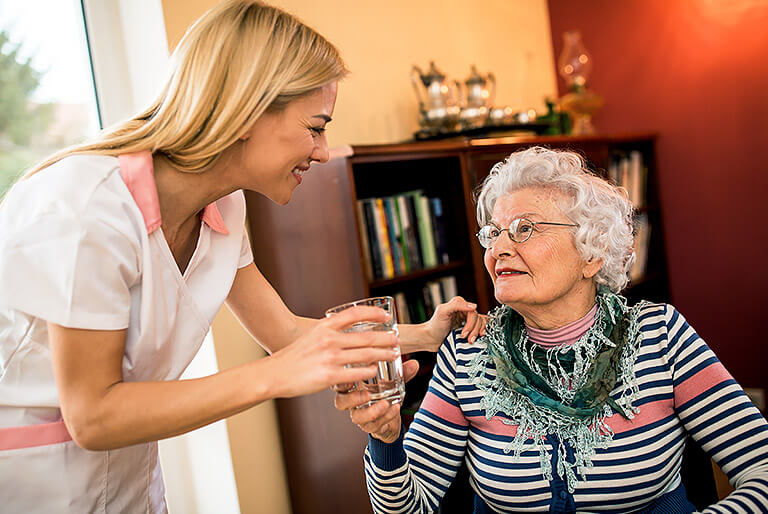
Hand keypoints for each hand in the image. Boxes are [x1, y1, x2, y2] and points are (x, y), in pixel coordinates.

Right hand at [264, 306, 398, 397]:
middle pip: (367, 336)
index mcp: (325, 327)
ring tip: (394, 355)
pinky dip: (370, 371)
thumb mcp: (312, 335)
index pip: (355, 313)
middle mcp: (329, 339)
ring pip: (366, 354)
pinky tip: (375, 370)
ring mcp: (330, 358)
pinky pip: (357, 373)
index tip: (387, 316)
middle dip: (386, 338)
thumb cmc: (295, 356)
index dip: (374, 313)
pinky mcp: (329, 376)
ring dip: (384, 354)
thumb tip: (351, 329)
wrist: (275, 373)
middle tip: (397, 340)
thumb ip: (331, 331)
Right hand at [334, 359, 419, 442]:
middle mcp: (352, 402)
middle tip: (367, 394)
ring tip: (385, 404)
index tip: (349, 376)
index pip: (339, 383)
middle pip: (341, 402)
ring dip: (371, 412)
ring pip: (357, 417)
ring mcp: (360, 415)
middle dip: (352, 399)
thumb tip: (414, 364)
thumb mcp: (392, 380)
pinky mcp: (370, 426)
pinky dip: (385, 417)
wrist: (392, 416)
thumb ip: (401, 373)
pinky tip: (395, 408)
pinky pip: (374, 425)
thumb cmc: (385, 392)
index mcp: (352, 387)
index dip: (340, 381)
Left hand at [422, 296, 486, 351]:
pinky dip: (480, 332)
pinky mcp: (469, 327)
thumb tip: (474, 306)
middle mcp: (464, 310)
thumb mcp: (442, 311)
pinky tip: (478, 337)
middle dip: (473, 330)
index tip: (464, 333)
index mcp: (459, 304)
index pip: (473, 312)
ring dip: (477, 333)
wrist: (432, 339)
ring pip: (481, 323)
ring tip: (470, 340)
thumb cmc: (435, 325)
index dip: (470, 324)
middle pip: (478, 318)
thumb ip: (457, 305)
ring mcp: (467, 319)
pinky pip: (481, 327)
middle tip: (466, 338)